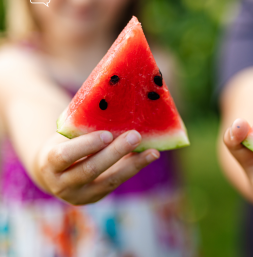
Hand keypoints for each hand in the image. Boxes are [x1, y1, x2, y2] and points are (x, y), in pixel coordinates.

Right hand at [35, 130, 158, 204]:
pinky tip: (148, 156)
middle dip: (115, 153)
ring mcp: (81, 195)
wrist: (54, 172)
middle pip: (91, 169)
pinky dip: (133, 168)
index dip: (87, 145)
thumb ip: (82, 128)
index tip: (107, 134)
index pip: (66, 156)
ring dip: (133, 165)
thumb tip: (114, 107)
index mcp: (49, 164)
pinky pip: (117, 182)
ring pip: (109, 181)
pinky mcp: (96, 197)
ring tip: (152, 152)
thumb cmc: (62, 145)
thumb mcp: (64, 136)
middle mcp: (63, 184)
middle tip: (135, 135)